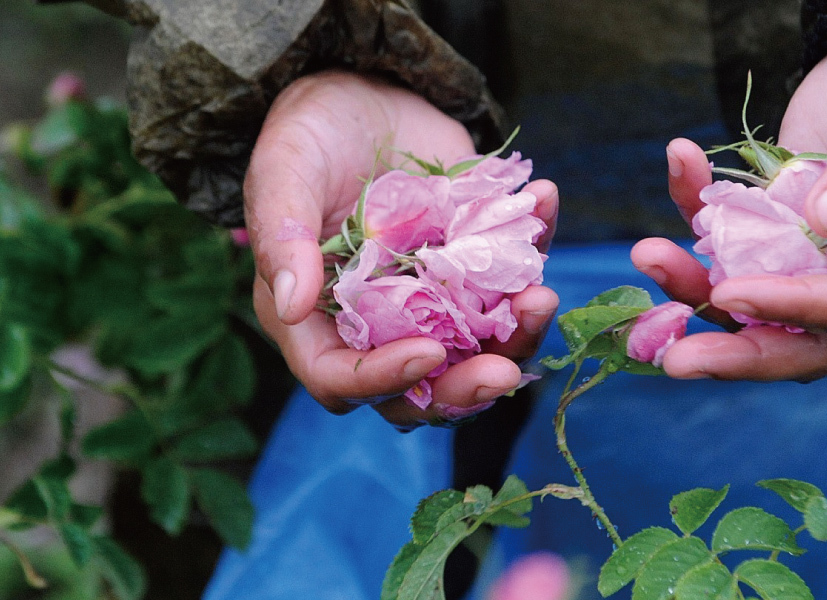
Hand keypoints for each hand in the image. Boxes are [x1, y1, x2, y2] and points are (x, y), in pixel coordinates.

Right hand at [245, 71, 558, 424]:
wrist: (364, 94)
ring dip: (516, 337)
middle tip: (505, 371)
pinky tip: (545, 202)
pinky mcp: (474, 271)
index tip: (429, 351)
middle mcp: (376, 325)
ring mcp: (432, 303)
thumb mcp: (283, 171)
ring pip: (477, 350)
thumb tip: (291, 307)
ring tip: (542, 296)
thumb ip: (281, 236)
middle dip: (464, 389)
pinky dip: (534, 253)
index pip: (342, 379)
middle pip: (420, 389)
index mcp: (314, 321)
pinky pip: (510, 282)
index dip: (384, 378)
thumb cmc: (309, 133)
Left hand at [633, 27, 826, 380]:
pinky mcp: (785, 234)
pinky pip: (735, 243)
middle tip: (677, 359)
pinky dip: (698, 214)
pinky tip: (681, 166)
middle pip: (807, 338)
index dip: (795, 308)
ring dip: (699, 289)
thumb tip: (825, 219)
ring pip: (759, 305)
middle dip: (742, 352)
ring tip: (648, 254)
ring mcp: (826, 261)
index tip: (733, 292)